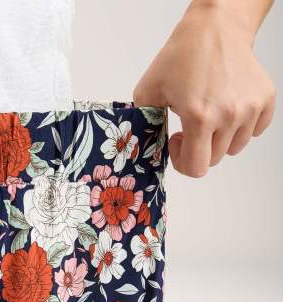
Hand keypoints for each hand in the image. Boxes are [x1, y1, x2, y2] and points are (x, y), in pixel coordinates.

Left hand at [132, 3, 275, 177]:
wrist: (214, 29)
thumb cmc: (181, 57)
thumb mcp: (147, 91)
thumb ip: (143, 124)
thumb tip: (140, 148)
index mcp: (201, 116)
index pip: (196, 168)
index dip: (183, 161)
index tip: (178, 141)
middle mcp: (229, 115)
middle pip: (214, 159)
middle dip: (199, 149)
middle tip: (191, 125)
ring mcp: (251, 108)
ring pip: (234, 147)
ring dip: (220, 138)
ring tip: (209, 114)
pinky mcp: (265, 100)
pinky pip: (255, 131)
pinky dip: (241, 126)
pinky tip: (227, 108)